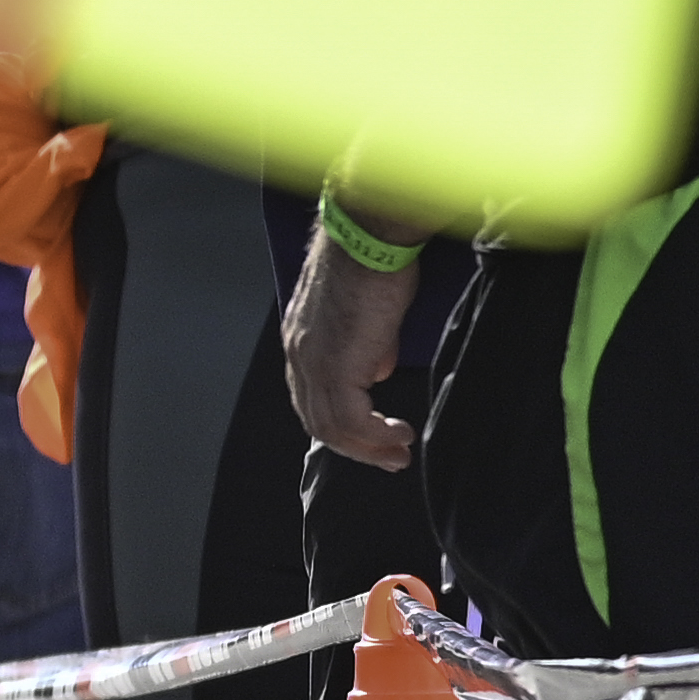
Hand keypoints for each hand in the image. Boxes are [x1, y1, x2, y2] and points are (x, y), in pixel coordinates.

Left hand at [281, 232, 413, 469]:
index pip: (312, 398)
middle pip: (317, 421)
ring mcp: (312, 361)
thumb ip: (368, 349)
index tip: (372, 440)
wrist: (370, 239)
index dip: (341, 425)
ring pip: (331, 426)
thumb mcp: (369, 316)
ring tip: (399, 453)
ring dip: (368, 447)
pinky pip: (348, 418)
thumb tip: (375, 375)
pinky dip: (374, 435)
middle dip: (356, 447)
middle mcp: (299, 355)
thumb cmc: (374, 266)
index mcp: (302, 342)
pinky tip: (399, 435)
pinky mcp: (334, 364)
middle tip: (390, 459)